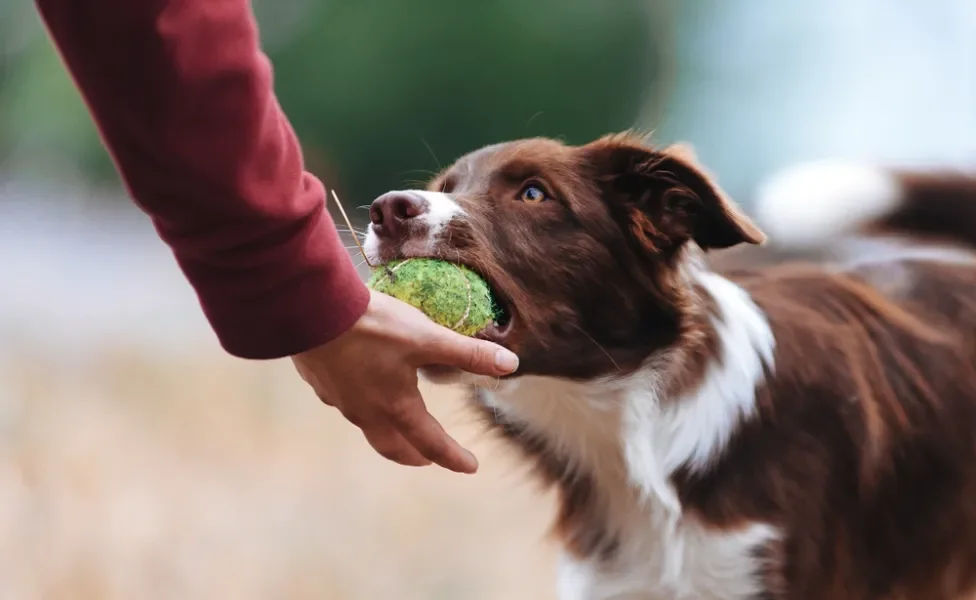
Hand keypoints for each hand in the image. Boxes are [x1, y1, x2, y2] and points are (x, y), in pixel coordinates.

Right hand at [292, 290, 518, 473]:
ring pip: (368, 427)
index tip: (471, 466)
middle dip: (414, 455)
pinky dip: (362, 405)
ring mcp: (340, 400)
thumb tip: (511, 364)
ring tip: (397, 424)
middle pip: (393, 447)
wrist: (310, 310)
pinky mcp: (321, 382)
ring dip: (388, 432)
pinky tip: (361, 388)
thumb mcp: (427, 336)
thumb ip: (468, 352)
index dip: (454, 457)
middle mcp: (367, 412)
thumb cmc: (371, 326)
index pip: (432, 443)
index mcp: (396, 407)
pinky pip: (345, 403)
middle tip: (429, 457)